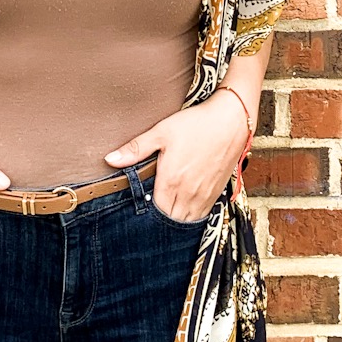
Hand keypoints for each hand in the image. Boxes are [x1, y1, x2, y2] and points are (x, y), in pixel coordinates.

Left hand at [105, 94, 251, 223]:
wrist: (231, 120)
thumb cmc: (196, 124)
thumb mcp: (161, 132)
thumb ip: (135, 149)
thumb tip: (110, 159)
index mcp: (170, 181)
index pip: (153, 212)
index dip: (144, 214)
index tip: (138, 211)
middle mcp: (188, 193)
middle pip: (169, 220)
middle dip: (158, 221)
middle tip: (149, 216)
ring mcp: (204, 195)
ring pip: (186, 221)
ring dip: (175, 221)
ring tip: (165, 216)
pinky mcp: (217, 193)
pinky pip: (202, 216)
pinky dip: (191, 217)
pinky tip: (184, 211)